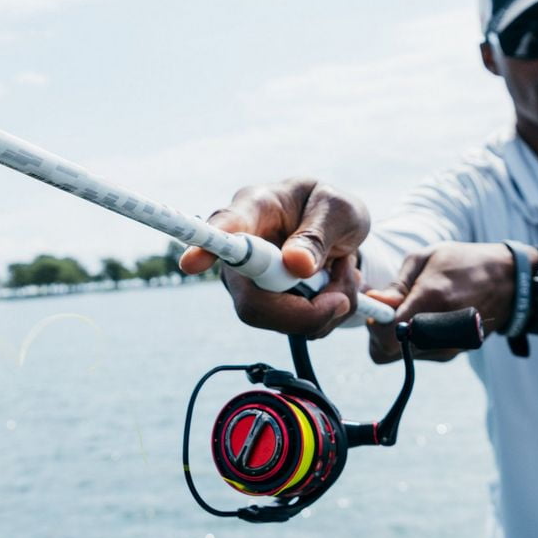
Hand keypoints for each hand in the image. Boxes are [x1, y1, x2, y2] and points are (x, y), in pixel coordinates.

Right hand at [177, 178, 370, 338]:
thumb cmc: (331, 208)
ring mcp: (250, 282)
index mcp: (255, 209)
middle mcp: (241, 251)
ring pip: (278, 321)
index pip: (223, 229)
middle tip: (343, 295)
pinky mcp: (267, 305)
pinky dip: (328, 316)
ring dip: (327, 309)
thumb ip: (318, 234)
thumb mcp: (339, 209)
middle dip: (305, 311)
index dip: (205, 248)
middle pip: (251, 301)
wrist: (339, 229)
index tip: (191, 262)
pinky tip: (336, 286)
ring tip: (345, 271)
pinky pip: (296, 328)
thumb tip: (297, 266)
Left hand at [364, 242, 531, 363]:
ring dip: (398, 336)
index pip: (386, 338)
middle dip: (381, 334)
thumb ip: (396, 285)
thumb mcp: (426, 259)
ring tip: (413, 309)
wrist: (510, 282)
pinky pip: (419, 353)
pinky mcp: (453, 353)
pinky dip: (415, 338)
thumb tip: (374, 302)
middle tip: (391, 311)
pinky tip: (427, 317)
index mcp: (431, 300)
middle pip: (387, 353)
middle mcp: (441, 331)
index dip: (374, 326)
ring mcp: (448, 346)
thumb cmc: (464, 262)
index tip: (379, 309)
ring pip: (402, 355)